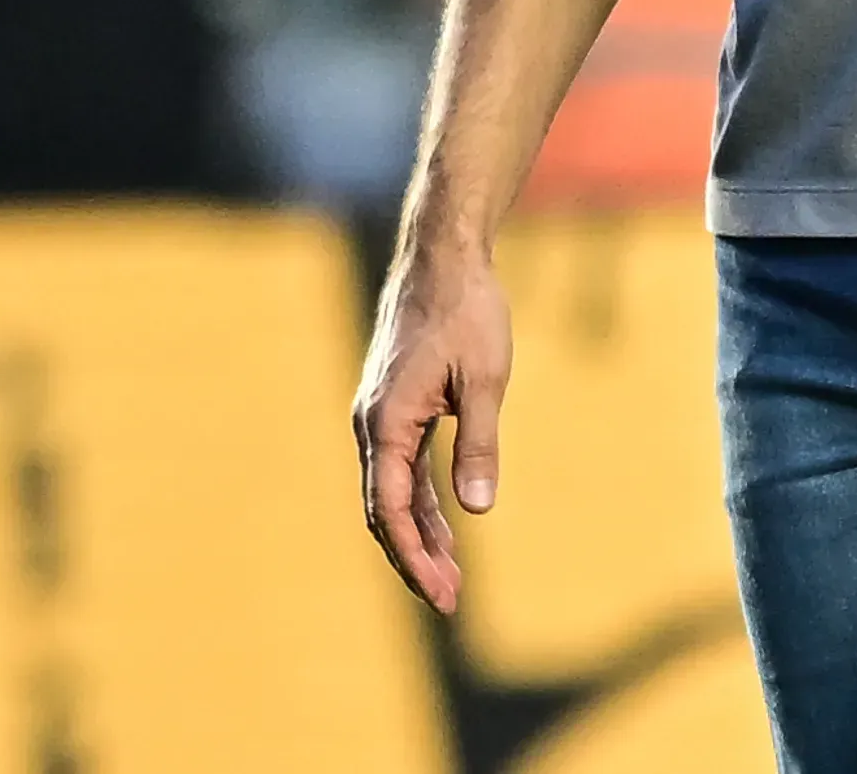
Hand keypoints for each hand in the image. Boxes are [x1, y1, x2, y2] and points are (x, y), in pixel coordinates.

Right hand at [351, 245, 512, 612]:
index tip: (443, 595)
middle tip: (450, 601)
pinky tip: (448, 525)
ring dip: (420, 534)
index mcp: (387, 420)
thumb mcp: (484, 379)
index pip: (390, 509)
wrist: (444, 255)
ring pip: (393, 491)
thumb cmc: (467, 310)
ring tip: (453, 577)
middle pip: (385, 509)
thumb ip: (479, 444)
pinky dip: (422, 500)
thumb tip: (477, 508)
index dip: (415, 557)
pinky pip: (404, 466)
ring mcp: (381, 413)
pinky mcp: (396, 404)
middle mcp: (373, 422)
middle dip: (415, 558)